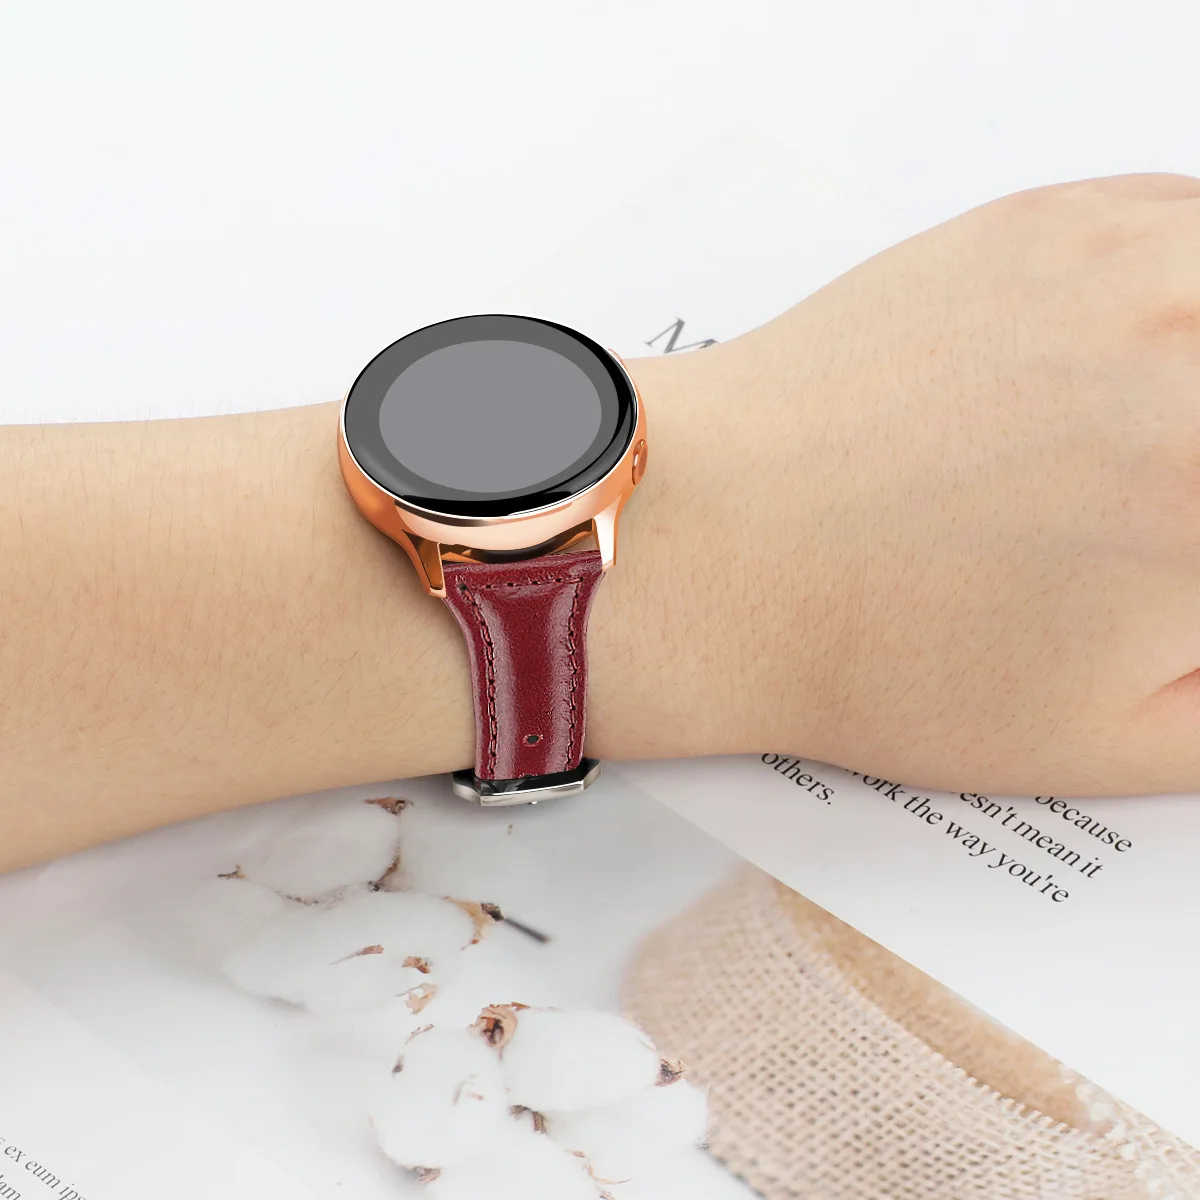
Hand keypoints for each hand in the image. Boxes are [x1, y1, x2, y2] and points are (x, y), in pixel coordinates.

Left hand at [612, 173, 1199, 795]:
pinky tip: (1150, 346)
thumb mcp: (1111, 739)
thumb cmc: (875, 649)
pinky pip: (1190, 222)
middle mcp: (1196, 357)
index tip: (1184, 563)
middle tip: (1165, 503)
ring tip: (1156, 435)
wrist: (723, 546)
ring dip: (1199, 366)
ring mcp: (1124, 266)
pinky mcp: (1048, 222)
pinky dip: (1193, 283)